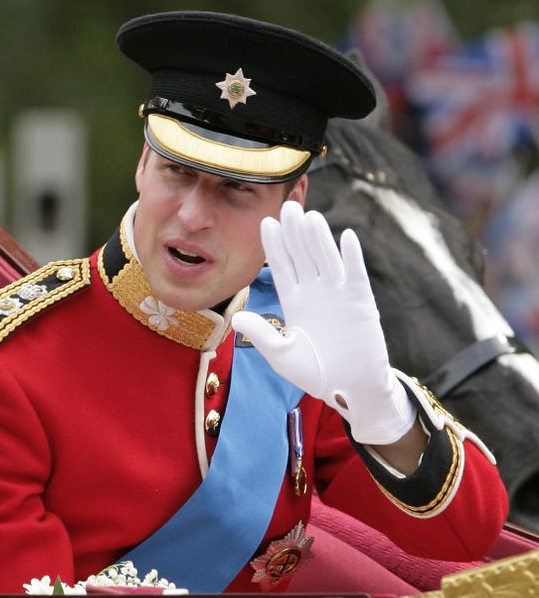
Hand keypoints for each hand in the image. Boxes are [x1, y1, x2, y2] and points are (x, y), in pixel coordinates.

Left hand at [231, 202, 414, 444]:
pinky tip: (346, 237)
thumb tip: (236, 317)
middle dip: (294, 232)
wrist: (350, 390)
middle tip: (286, 206)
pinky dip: (352, 257)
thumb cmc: (316, 373)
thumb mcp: (282, 355)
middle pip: (303, 255)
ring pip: (326, 259)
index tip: (265, 223)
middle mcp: (315, 292)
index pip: (282, 266)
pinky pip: (356, 275)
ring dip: (319, 238)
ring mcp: (338, 295)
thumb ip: (262, 334)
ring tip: (309, 216)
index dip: (274, 246)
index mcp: (294, 301)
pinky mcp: (361, 302)